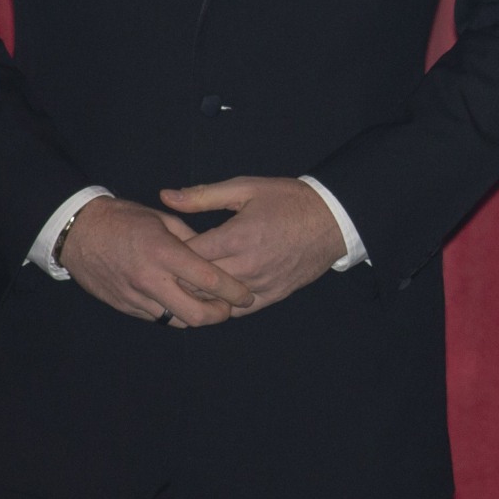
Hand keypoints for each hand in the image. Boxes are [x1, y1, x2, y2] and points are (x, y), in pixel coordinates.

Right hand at [61, 195, 255, 324]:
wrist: (78, 233)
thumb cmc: (123, 219)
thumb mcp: (161, 219)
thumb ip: (190, 239)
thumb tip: (213, 255)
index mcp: (164, 253)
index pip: (208, 279)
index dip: (233, 291)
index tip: (246, 295)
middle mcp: (151, 280)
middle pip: (195, 313)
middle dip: (219, 315)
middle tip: (230, 308)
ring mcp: (136, 297)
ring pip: (177, 321)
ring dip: (197, 316)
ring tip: (210, 306)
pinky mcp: (125, 307)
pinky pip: (158, 318)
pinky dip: (174, 314)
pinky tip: (183, 304)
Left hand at [162, 176, 347, 314]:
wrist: (332, 219)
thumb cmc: (287, 199)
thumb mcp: (245, 188)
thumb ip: (202, 196)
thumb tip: (166, 196)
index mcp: (236, 237)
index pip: (188, 256)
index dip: (172, 253)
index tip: (166, 247)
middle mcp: (247, 265)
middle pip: (198, 282)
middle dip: (181, 275)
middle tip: (171, 267)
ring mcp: (261, 284)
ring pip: (217, 299)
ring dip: (200, 292)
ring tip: (189, 281)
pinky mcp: (274, 295)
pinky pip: (240, 310)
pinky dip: (224, 304)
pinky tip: (217, 294)